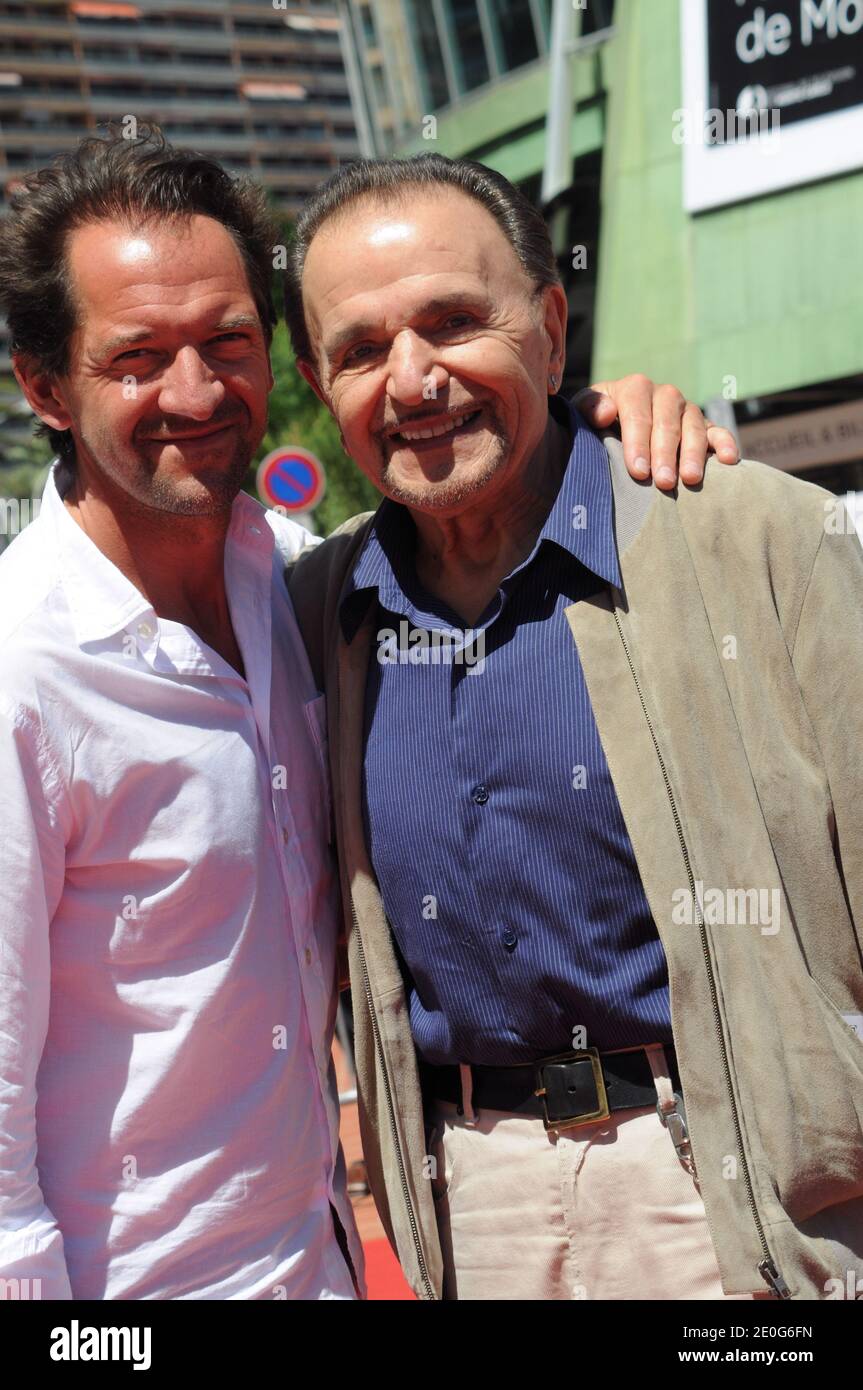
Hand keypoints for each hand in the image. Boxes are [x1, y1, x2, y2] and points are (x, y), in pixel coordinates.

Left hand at [572, 375, 739, 489]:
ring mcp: (686, 410)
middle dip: (665, 454)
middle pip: (667, 423)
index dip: (637, 442)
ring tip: (689, 479)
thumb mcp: (584, 413)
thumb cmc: (598, 424)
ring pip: (694, 428)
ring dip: (693, 454)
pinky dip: (726, 443)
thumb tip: (606, 413)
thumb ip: (589, 409)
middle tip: (662, 482)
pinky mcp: (705, 426)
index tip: (637, 471)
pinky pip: (718, 432)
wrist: (614, 427)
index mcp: (634, 388)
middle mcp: (664, 395)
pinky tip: (728, 460)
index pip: (637, 412)